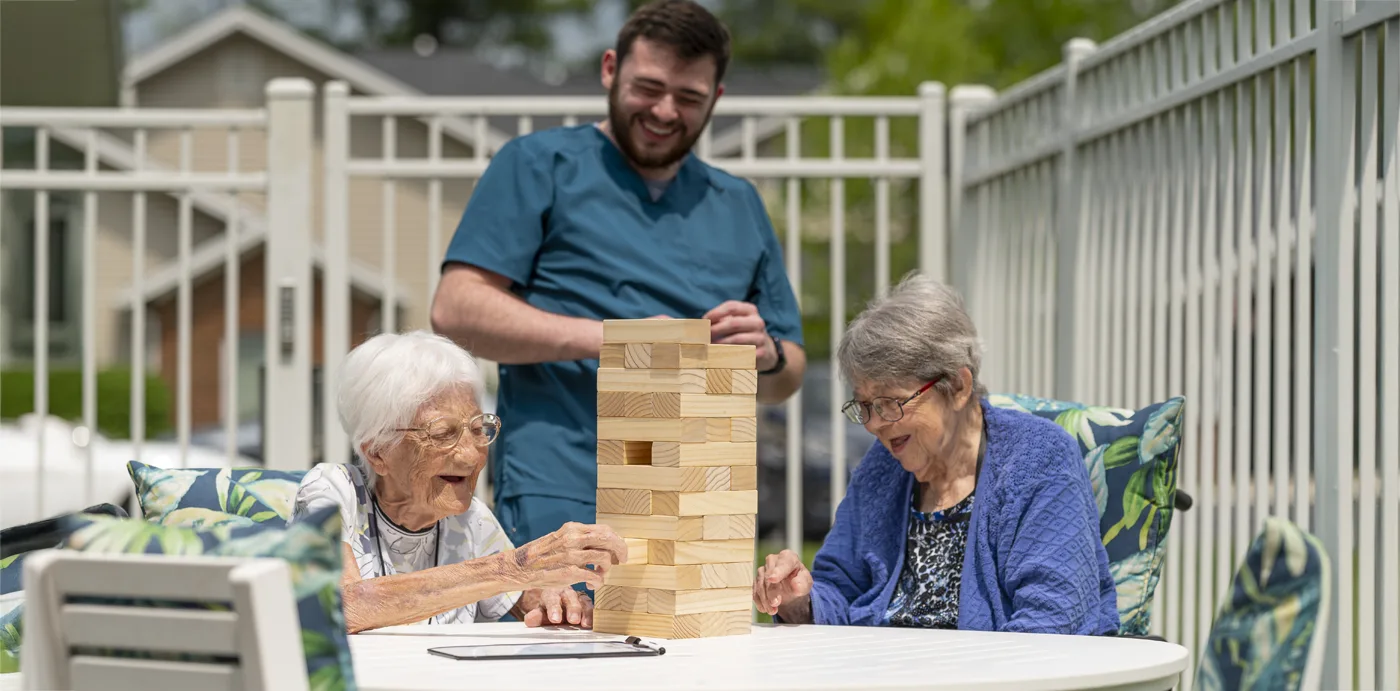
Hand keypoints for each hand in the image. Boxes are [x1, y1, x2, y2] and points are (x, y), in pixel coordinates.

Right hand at [506, 522, 627, 589]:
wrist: (520, 567)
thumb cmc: (541, 554)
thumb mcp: (560, 538)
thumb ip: (578, 537)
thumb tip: (602, 541)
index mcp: (572, 529)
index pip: (604, 530)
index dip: (616, 540)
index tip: (619, 549)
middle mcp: (574, 539)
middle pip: (609, 541)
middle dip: (620, 551)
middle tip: (621, 561)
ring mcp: (572, 556)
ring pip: (605, 559)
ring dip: (606, 569)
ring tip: (599, 574)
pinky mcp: (570, 573)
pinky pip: (596, 576)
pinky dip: (598, 582)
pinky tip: (591, 584)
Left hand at [518, 587, 594, 627]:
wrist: (557, 600)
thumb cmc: (548, 607)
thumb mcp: (540, 611)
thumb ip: (536, 616)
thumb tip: (529, 620)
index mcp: (552, 593)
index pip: (552, 599)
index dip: (554, 608)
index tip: (555, 619)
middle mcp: (567, 592)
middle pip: (571, 598)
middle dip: (573, 609)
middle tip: (573, 620)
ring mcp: (579, 597)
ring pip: (584, 601)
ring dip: (586, 613)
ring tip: (586, 624)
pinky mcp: (588, 604)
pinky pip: (592, 608)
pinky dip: (593, 616)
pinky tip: (595, 624)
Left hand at [704, 301, 776, 369]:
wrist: (765, 350)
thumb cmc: (741, 332)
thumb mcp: (734, 321)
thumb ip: (719, 320)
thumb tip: (699, 325)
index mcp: (750, 310)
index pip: (731, 307)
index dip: (715, 313)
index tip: (703, 321)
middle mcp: (757, 322)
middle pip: (734, 323)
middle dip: (716, 330)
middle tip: (703, 337)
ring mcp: (760, 337)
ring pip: (736, 340)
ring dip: (719, 344)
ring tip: (707, 348)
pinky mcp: (761, 353)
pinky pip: (741, 354)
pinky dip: (727, 356)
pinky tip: (718, 358)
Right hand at [753, 550, 812, 617]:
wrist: (791, 587)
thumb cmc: (799, 581)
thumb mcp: (806, 582)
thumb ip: (803, 582)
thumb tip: (796, 584)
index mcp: (787, 557)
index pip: (782, 564)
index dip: (778, 572)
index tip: (773, 579)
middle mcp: (773, 560)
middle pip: (768, 576)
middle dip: (771, 591)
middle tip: (775, 604)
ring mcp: (763, 570)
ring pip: (760, 585)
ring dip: (765, 600)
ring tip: (772, 611)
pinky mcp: (756, 580)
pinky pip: (755, 591)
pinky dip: (759, 601)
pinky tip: (764, 609)